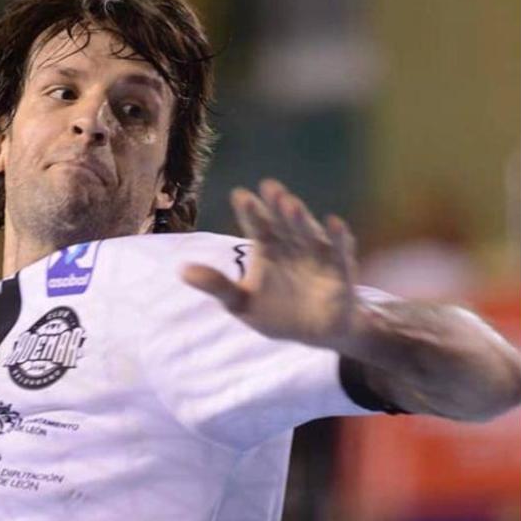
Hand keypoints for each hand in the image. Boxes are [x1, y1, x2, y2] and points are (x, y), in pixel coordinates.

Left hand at [181, 179, 359, 348]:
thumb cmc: (276, 313)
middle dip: (276, 205)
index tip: (240, 195)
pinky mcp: (339, 271)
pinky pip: (339, 251)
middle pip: (283, 221)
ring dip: (300, 218)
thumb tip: (181, 270)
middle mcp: (292, 245)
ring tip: (289, 203)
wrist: (314, 334)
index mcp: (268, 248)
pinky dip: (338, 238)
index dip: (250, 210)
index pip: (257, 224)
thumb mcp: (240, 302)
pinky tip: (333, 223)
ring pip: (308, 232)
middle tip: (268, 186)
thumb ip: (216, 285)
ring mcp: (317, 255)